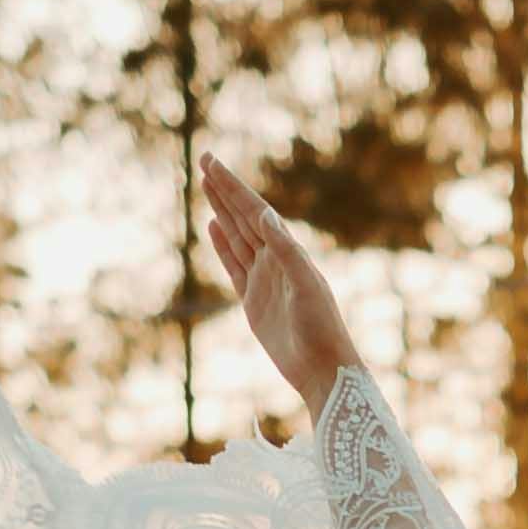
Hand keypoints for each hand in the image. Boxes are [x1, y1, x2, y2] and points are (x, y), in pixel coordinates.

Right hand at [197, 155, 360, 404]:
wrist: (322, 369)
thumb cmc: (321, 328)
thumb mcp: (306, 286)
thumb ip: (286, 250)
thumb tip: (264, 214)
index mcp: (288, 252)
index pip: (254, 210)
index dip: (232, 187)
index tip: (212, 163)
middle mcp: (275, 260)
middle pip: (243, 217)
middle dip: (224, 189)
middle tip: (205, 159)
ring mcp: (263, 280)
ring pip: (236, 236)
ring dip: (222, 211)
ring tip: (207, 185)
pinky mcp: (253, 301)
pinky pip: (234, 265)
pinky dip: (222, 245)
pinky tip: (214, 227)